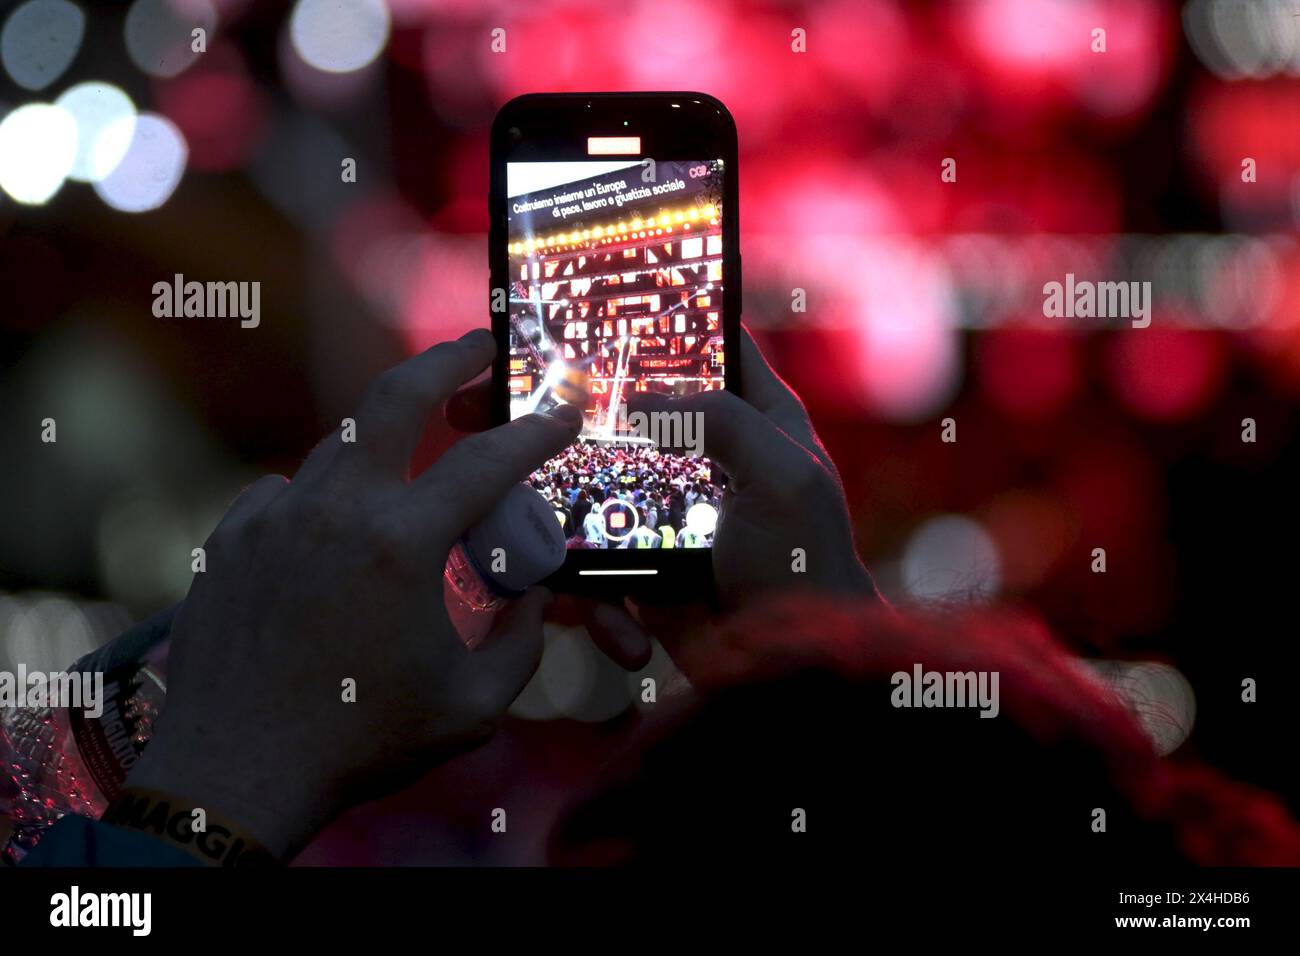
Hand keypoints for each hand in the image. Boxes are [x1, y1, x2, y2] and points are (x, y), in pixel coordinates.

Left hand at [125, 329, 583, 858]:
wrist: (236, 775)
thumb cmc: (361, 742)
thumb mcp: (472, 706)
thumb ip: (522, 641)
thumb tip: (534, 595)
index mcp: (401, 546)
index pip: (487, 461)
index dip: (534, 431)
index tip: (560, 413)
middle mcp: (335, 512)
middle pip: (394, 396)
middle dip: (445, 359)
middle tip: (476, 348)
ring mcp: (275, 517)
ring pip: (340, 443)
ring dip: (385, 440)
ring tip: (413, 458)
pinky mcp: (232, 537)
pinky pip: (289, 490)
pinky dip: (323, 497)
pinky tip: (335, 532)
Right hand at [446, 325, 877, 685]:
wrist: (796, 669)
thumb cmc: (808, 563)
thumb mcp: (783, 475)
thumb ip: (719, 418)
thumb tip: (633, 399)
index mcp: (751, 418)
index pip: (697, 348)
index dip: (641, 326)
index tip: (573, 311)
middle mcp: (702, 458)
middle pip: (612, 416)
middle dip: (546, 412)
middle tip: (476, 401)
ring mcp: (666, 516)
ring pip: (584, 492)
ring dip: (540, 509)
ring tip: (500, 522)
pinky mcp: (643, 572)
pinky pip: (594, 575)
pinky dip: (598, 609)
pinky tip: (624, 635)